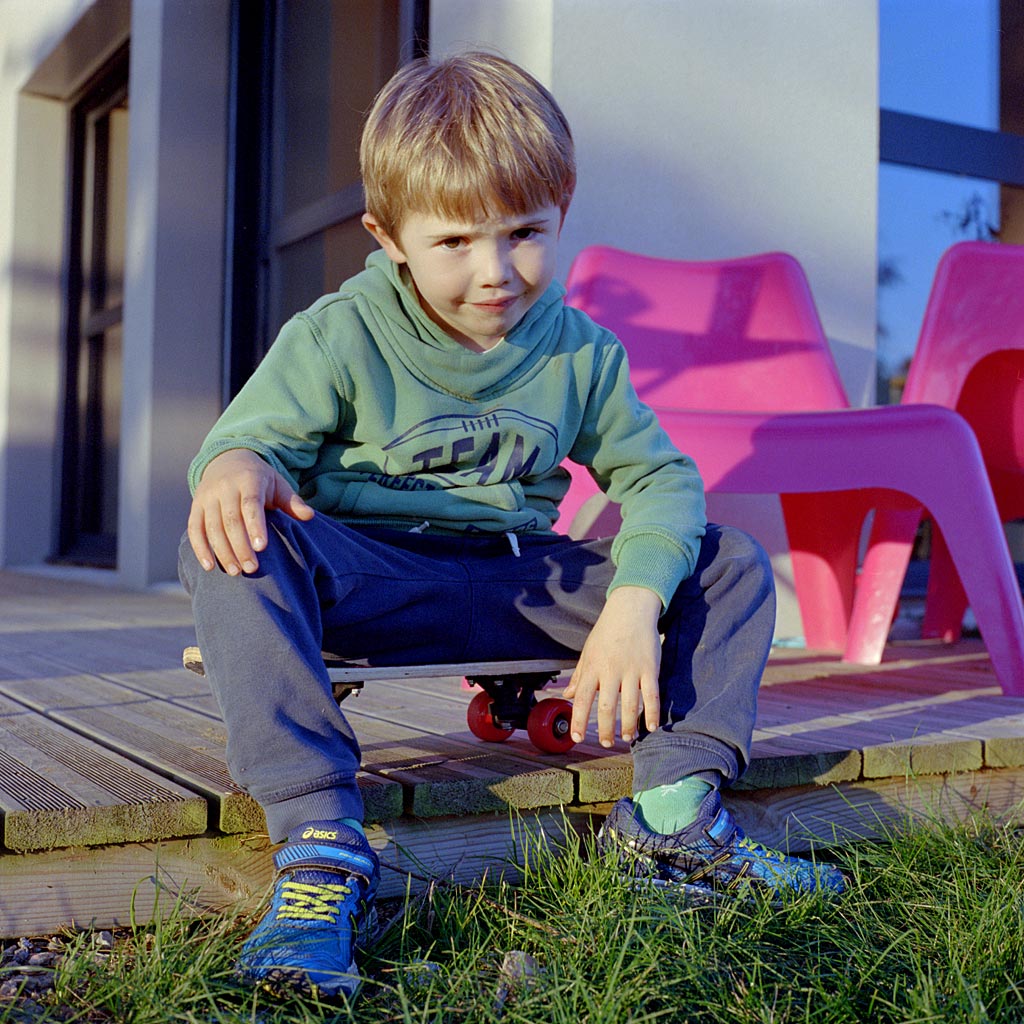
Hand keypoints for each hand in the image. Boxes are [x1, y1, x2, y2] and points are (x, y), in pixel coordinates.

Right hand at [187, 448, 313, 573]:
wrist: (228, 460)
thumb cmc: (260, 480)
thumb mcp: (278, 484)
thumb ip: (292, 502)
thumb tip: (309, 516)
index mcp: (248, 480)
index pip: (250, 504)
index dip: (255, 526)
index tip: (262, 547)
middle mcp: (224, 488)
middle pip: (230, 520)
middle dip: (240, 546)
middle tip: (251, 568)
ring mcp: (207, 497)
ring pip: (212, 527)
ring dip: (222, 551)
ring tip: (235, 572)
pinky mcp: (196, 507)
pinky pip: (195, 529)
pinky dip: (200, 548)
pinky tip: (209, 567)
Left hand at [563, 586, 662, 747]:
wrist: (630, 609)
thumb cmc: (607, 631)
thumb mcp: (588, 651)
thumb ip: (579, 676)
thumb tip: (566, 695)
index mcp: (592, 667)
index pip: (582, 699)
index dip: (579, 720)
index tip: (578, 737)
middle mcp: (610, 670)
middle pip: (606, 707)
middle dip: (605, 730)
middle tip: (607, 743)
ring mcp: (631, 670)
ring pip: (630, 705)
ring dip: (629, 726)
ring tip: (627, 737)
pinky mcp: (650, 668)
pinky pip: (652, 696)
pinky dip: (652, 713)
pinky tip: (651, 726)